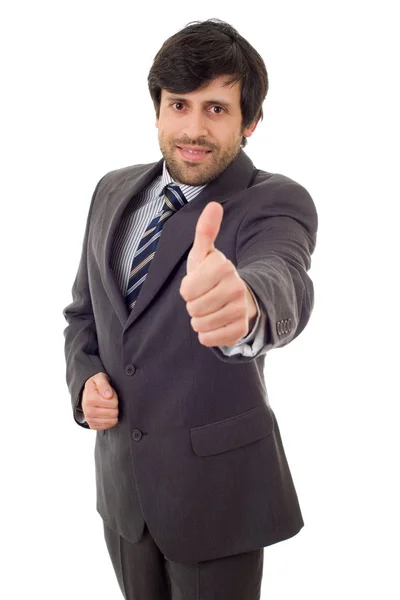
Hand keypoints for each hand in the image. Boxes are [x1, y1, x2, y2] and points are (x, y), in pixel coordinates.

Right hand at [82, 372, 118, 429]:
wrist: (87, 393)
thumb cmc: (95, 385)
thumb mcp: (100, 378)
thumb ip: (104, 385)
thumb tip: (108, 395)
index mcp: (90, 399)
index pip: (114, 403)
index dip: (115, 397)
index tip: (109, 394)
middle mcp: (88, 411)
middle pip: (114, 413)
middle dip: (115, 405)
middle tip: (109, 400)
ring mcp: (90, 420)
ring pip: (112, 421)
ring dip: (112, 413)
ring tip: (107, 406)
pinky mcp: (93, 426)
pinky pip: (108, 426)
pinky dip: (110, 420)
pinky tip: (106, 413)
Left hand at [179, 202, 256, 346]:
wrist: (237, 298)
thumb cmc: (213, 275)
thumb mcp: (205, 254)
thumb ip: (205, 231)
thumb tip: (213, 204)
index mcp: (223, 267)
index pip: (186, 290)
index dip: (187, 289)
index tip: (198, 284)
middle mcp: (236, 287)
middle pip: (192, 308)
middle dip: (193, 306)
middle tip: (205, 298)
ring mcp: (240, 310)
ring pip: (199, 325)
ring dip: (199, 321)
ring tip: (210, 310)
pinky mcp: (240, 330)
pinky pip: (209, 339)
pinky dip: (207, 335)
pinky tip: (215, 324)